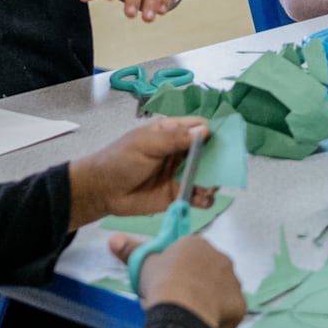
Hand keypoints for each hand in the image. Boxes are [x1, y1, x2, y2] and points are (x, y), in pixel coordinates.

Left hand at [70, 118, 218, 225]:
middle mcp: (180, 153)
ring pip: (207, 175)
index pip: (200, 128)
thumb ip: (174, 138)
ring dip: (213, 181)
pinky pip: (198, 197)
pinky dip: (204, 199)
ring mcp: (180, 175)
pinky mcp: (178, 196)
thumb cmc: (120, 160)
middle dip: (218, 160)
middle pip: (209, 153)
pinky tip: (201, 199)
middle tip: (222, 168)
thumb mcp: (146, 144)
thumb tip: (205, 131)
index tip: (226, 140)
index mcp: (172, 133)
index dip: (214, 133)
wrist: (101, 190)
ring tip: (208, 186)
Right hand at [113, 234, 246, 327]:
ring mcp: (233, 281)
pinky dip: (217, 318)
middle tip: (173, 301)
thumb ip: (130, 250)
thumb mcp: (143, 265)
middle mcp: (220, 258)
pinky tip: (202, 325)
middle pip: (205, 272)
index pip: (188, 255)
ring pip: (218, 291)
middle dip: (192, 285)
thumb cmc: (162, 283)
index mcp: (197, 244)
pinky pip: (227, 311)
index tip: (164, 284)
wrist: (183, 310)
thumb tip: (114, 239)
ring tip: (186, 315)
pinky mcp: (239, 304)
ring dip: (205, 301)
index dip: (175, 270)